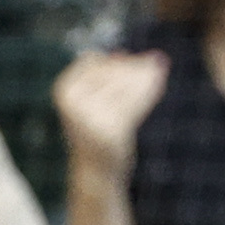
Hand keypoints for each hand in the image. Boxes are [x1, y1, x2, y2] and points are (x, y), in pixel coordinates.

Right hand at [51, 49, 168, 182]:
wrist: (95, 168)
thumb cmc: (97, 127)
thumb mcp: (94, 99)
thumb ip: (112, 75)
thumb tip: (144, 56)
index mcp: (64, 90)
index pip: (93, 61)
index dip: (116, 60)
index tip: (131, 61)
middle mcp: (73, 102)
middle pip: (114, 71)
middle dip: (138, 67)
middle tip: (159, 62)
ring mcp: (91, 117)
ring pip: (127, 84)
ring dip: (149, 76)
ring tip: (160, 69)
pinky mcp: (112, 130)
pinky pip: (136, 102)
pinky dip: (151, 90)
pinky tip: (160, 81)